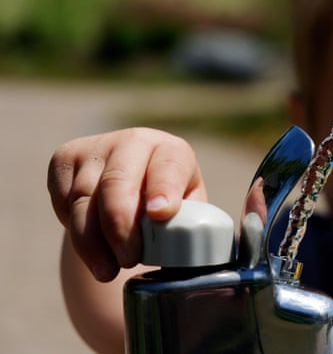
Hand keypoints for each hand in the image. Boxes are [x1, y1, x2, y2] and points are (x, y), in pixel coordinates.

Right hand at [48, 127, 206, 281]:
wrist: (130, 189)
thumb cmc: (167, 206)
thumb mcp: (187, 212)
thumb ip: (188, 226)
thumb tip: (188, 249)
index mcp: (172, 151)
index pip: (168, 167)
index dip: (163, 189)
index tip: (161, 213)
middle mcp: (134, 142)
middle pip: (117, 183)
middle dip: (120, 227)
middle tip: (128, 260)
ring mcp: (96, 148)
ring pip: (84, 199)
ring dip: (93, 243)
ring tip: (107, 271)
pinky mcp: (65, 160)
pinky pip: (64, 204)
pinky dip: (77, 234)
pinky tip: (93, 252)